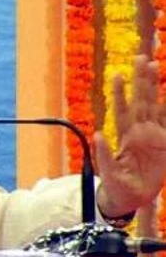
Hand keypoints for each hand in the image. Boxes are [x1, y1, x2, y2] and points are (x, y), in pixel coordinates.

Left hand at [95, 55, 165, 217]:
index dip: (120, 93)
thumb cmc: (117, 185)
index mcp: (124, 137)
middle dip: (141, 80)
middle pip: (141, 101)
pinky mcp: (164, 143)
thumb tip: (96, 133)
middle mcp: (138, 131)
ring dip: (154, 88)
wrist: (132, 198)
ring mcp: (153, 135)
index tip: (117, 74)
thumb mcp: (108, 172)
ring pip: (155, 106)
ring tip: (153, 66)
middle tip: (140, 58)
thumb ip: (103, 154)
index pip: (122, 110)